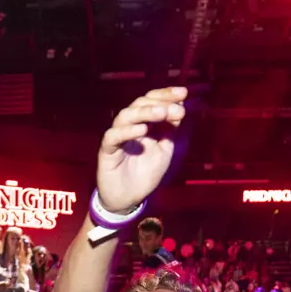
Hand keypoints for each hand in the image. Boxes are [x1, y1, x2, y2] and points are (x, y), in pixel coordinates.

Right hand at [96, 87, 186, 212]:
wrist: (129, 199)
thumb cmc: (145, 174)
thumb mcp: (165, 150)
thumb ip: (170, 131)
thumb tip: (180, 109)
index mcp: (143, 123)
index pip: (152, 101)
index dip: (166, 95)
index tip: (184, 92)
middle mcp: (129, 126)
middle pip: (139, 103)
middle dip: (159, 102)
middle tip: (176, 106)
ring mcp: (117, 136)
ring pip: (126, 116)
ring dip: (145, 112)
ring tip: (162, 113)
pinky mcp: (106, 150)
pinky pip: (113, 136)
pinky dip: (127, 131)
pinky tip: (142, 130)